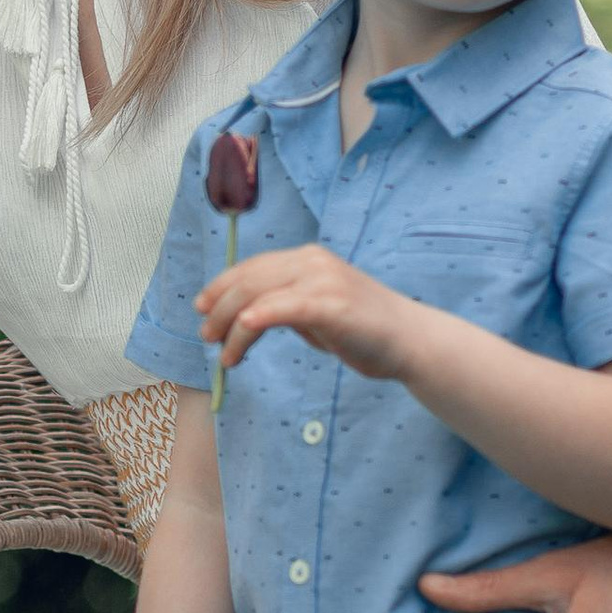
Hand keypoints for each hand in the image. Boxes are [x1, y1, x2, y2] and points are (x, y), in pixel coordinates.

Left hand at [197, 243, 421, 380]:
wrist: (409, 340)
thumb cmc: (364, 329)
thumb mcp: (319, 310)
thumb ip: (289, 305)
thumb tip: (249, 317)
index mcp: (308, 258)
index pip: (252, 267)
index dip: (221, 286)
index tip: (202, 308)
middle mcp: (312, 262)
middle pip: (248, 280)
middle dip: (218, 309)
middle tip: (206, 336)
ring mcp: (321, 280)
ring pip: (256, 296)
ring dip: (230, 326)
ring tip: (223, 354)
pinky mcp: (329, 305)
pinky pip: (280, 309)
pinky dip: (253, 322)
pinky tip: (239, 337)